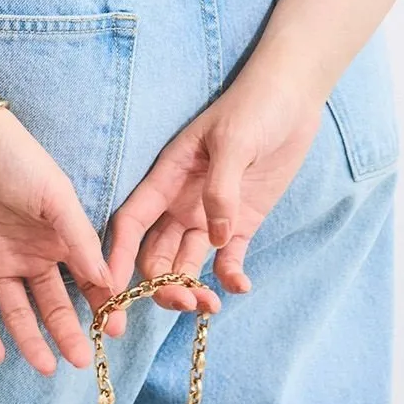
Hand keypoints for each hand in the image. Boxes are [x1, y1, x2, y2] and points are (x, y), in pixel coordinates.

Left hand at [0, 107, 115, 374]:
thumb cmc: (14, 157)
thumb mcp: (55, 195)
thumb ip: (79, 238)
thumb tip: (108, 280)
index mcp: (57, 235)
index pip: (84, 278)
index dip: (100, 304)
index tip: (113, 332)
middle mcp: (29, 252)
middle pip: (52, 301)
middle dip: (68, 331)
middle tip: (81, 362)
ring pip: (16, 309)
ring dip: (30, 338)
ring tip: (45, 367)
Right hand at [97, 72, 324, 337]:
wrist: (291, 98)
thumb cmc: (254, 108)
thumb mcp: (233, 141)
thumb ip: (221, 190)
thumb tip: (214, 238)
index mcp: (166, 177)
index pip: (132, 221)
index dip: (117, 255)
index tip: (112, 291)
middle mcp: (180, 202)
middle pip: (156, 253)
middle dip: (160, 284)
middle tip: (183, 302)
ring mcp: (210, 215)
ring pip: (186, 263)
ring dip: (190, 288)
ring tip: (210, 305)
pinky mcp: (241, 224)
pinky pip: (227, 260)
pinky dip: (229, 279)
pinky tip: (240, 287)